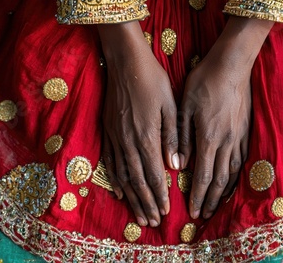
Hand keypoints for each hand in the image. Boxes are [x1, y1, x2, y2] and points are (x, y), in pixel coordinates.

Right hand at [98, 21, 179, 226]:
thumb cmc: (152, 80)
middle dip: (146, 203)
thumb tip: (175, 166)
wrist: (125, 61)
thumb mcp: (170, 106)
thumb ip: (172, 138)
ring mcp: (115, 137)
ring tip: (138, 214)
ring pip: (122, 175)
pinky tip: (118, 191)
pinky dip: (114, 179)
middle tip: (152, 221)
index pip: (154, 174)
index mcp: (146, 137)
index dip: (160, 195)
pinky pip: (109, 161)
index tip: (166, 212)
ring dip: (131, 197)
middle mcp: (128, 142)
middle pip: (137, 181)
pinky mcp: (107, 131)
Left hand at [179, 17, 273, 218]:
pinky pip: (242, 160)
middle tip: (204, 215)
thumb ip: (182, 137)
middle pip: (220, 180)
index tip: (192, 211)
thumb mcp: (185, 106)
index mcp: (209, 137)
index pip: (203, 175)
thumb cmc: (204, 81)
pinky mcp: (246, 130)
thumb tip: (179, 165)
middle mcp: (227, 142)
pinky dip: (236, 177)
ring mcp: (239, 136)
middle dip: (211, 200)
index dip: (198, 196)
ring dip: (224, 192)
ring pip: (233, 173)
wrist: (232, 63)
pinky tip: (232, 182)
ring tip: (218, 206)